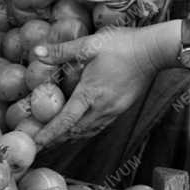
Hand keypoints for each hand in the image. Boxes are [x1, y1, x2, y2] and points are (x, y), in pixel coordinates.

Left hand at [31, 23, 177, 147]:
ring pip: (88, 131)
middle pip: (74, 131)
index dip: (48, 134)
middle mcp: (102, 108)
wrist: (154, 51)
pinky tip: (81, 125)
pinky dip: (85, 129)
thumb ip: (62, 51)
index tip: (35, 144)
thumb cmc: (122, 45)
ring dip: (70, 136)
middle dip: (55, 138)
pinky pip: (99, 125)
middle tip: (39, 142)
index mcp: (90, 94)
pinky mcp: (122, 107)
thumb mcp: (89, 44)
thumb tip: (36, 53)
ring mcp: (114, 110)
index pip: (64, 121)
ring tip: (55, 137)